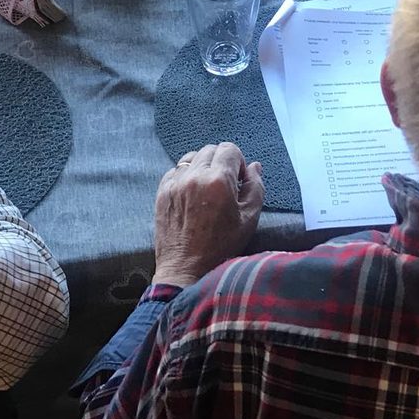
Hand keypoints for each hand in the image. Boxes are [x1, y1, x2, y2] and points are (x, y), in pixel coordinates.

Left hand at [152, 142, 264, 288]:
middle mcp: (195, 176)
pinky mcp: (162, 192)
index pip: (229, 149)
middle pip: (210, 149)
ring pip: (191, 157)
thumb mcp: (249, 220)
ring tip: (207, 188)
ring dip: (202, 166)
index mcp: (219, 181)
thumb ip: (256, 188)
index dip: (238, 162)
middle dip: (221, 162)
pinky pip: (175, 171)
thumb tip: (254, 167)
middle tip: (225, 185)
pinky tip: (191, 194)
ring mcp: (175, 183)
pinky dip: (185, 176)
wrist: (186, 270)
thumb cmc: (221, 247)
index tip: (238, 180)